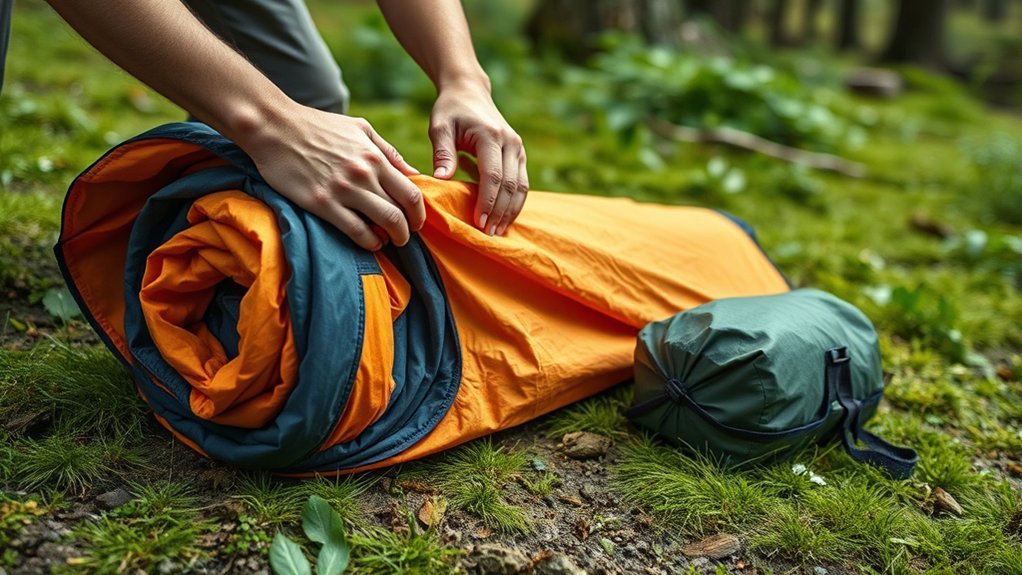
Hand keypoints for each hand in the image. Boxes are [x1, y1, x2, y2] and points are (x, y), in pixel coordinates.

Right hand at [237, 103, 424, 250]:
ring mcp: (343, 190)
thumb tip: (414, 173)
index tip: (417, 221)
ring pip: (383, 223)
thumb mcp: (359, 128)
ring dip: (393, 238)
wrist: (274, 127)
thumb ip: (387, 151)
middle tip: (405, 236)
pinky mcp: (322, 203)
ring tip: (390, 241)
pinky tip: (371, 242)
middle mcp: (364, 174)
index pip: (411, 193)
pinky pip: (356, 231)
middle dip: (408, 230)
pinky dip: (369, 242)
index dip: (419, 213)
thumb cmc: (317, 126)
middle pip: (400, 212)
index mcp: (375, 157)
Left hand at [429, 82, 527, 235]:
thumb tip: (441, 180)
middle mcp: (511, 143)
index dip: (487, 201)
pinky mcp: (519, 156)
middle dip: (500, 213)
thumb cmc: (451, 110)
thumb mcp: (440, 127)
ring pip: (521, 187)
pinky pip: (521, 184)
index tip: (478, 222)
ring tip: (497, 232)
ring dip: (510, 212)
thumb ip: (442, 153)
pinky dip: (514, 204)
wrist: (469, 91)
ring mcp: (518, 149)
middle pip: (511, 185)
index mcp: (491, 135)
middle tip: (488, 235)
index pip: (493, 175)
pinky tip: (503, 220)